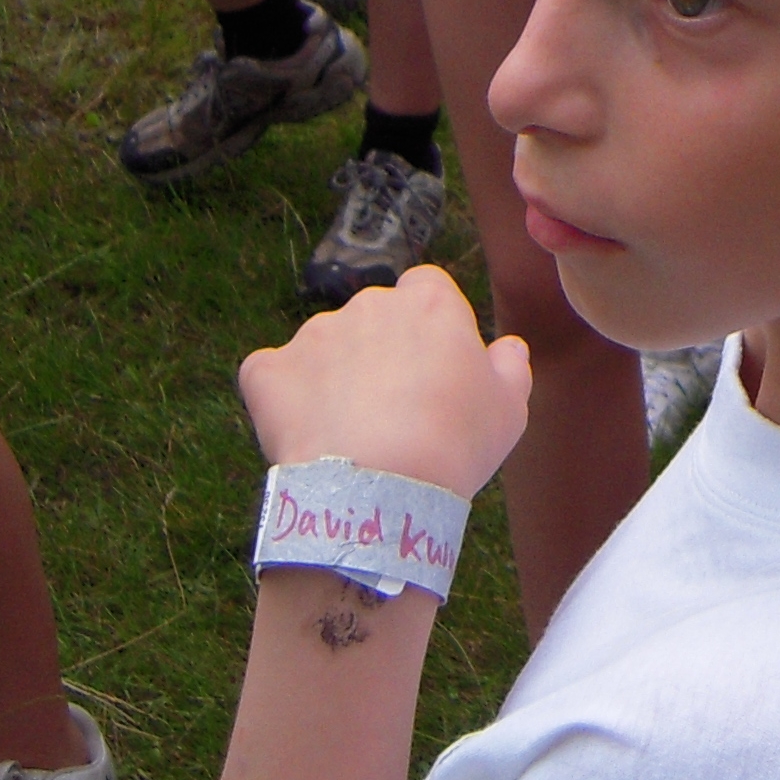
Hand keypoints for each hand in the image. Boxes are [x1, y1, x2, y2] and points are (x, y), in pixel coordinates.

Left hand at [239, 263, 531, 499]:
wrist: (377, 490)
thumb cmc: (455, 446)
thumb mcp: (509, 410)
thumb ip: (511, 367)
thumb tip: (507, 348)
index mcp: (429, 302)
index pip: (426, 290)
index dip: (428, 330)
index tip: (431, 373)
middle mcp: (369, 304)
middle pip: (373, 318)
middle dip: (378, 353)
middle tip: (391, 411)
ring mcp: (314, 334)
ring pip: (324, 348)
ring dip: (333, 377)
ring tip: (347, 435)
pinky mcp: (269, 370)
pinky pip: (271, 375)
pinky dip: (282, 397)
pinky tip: (303, 433)